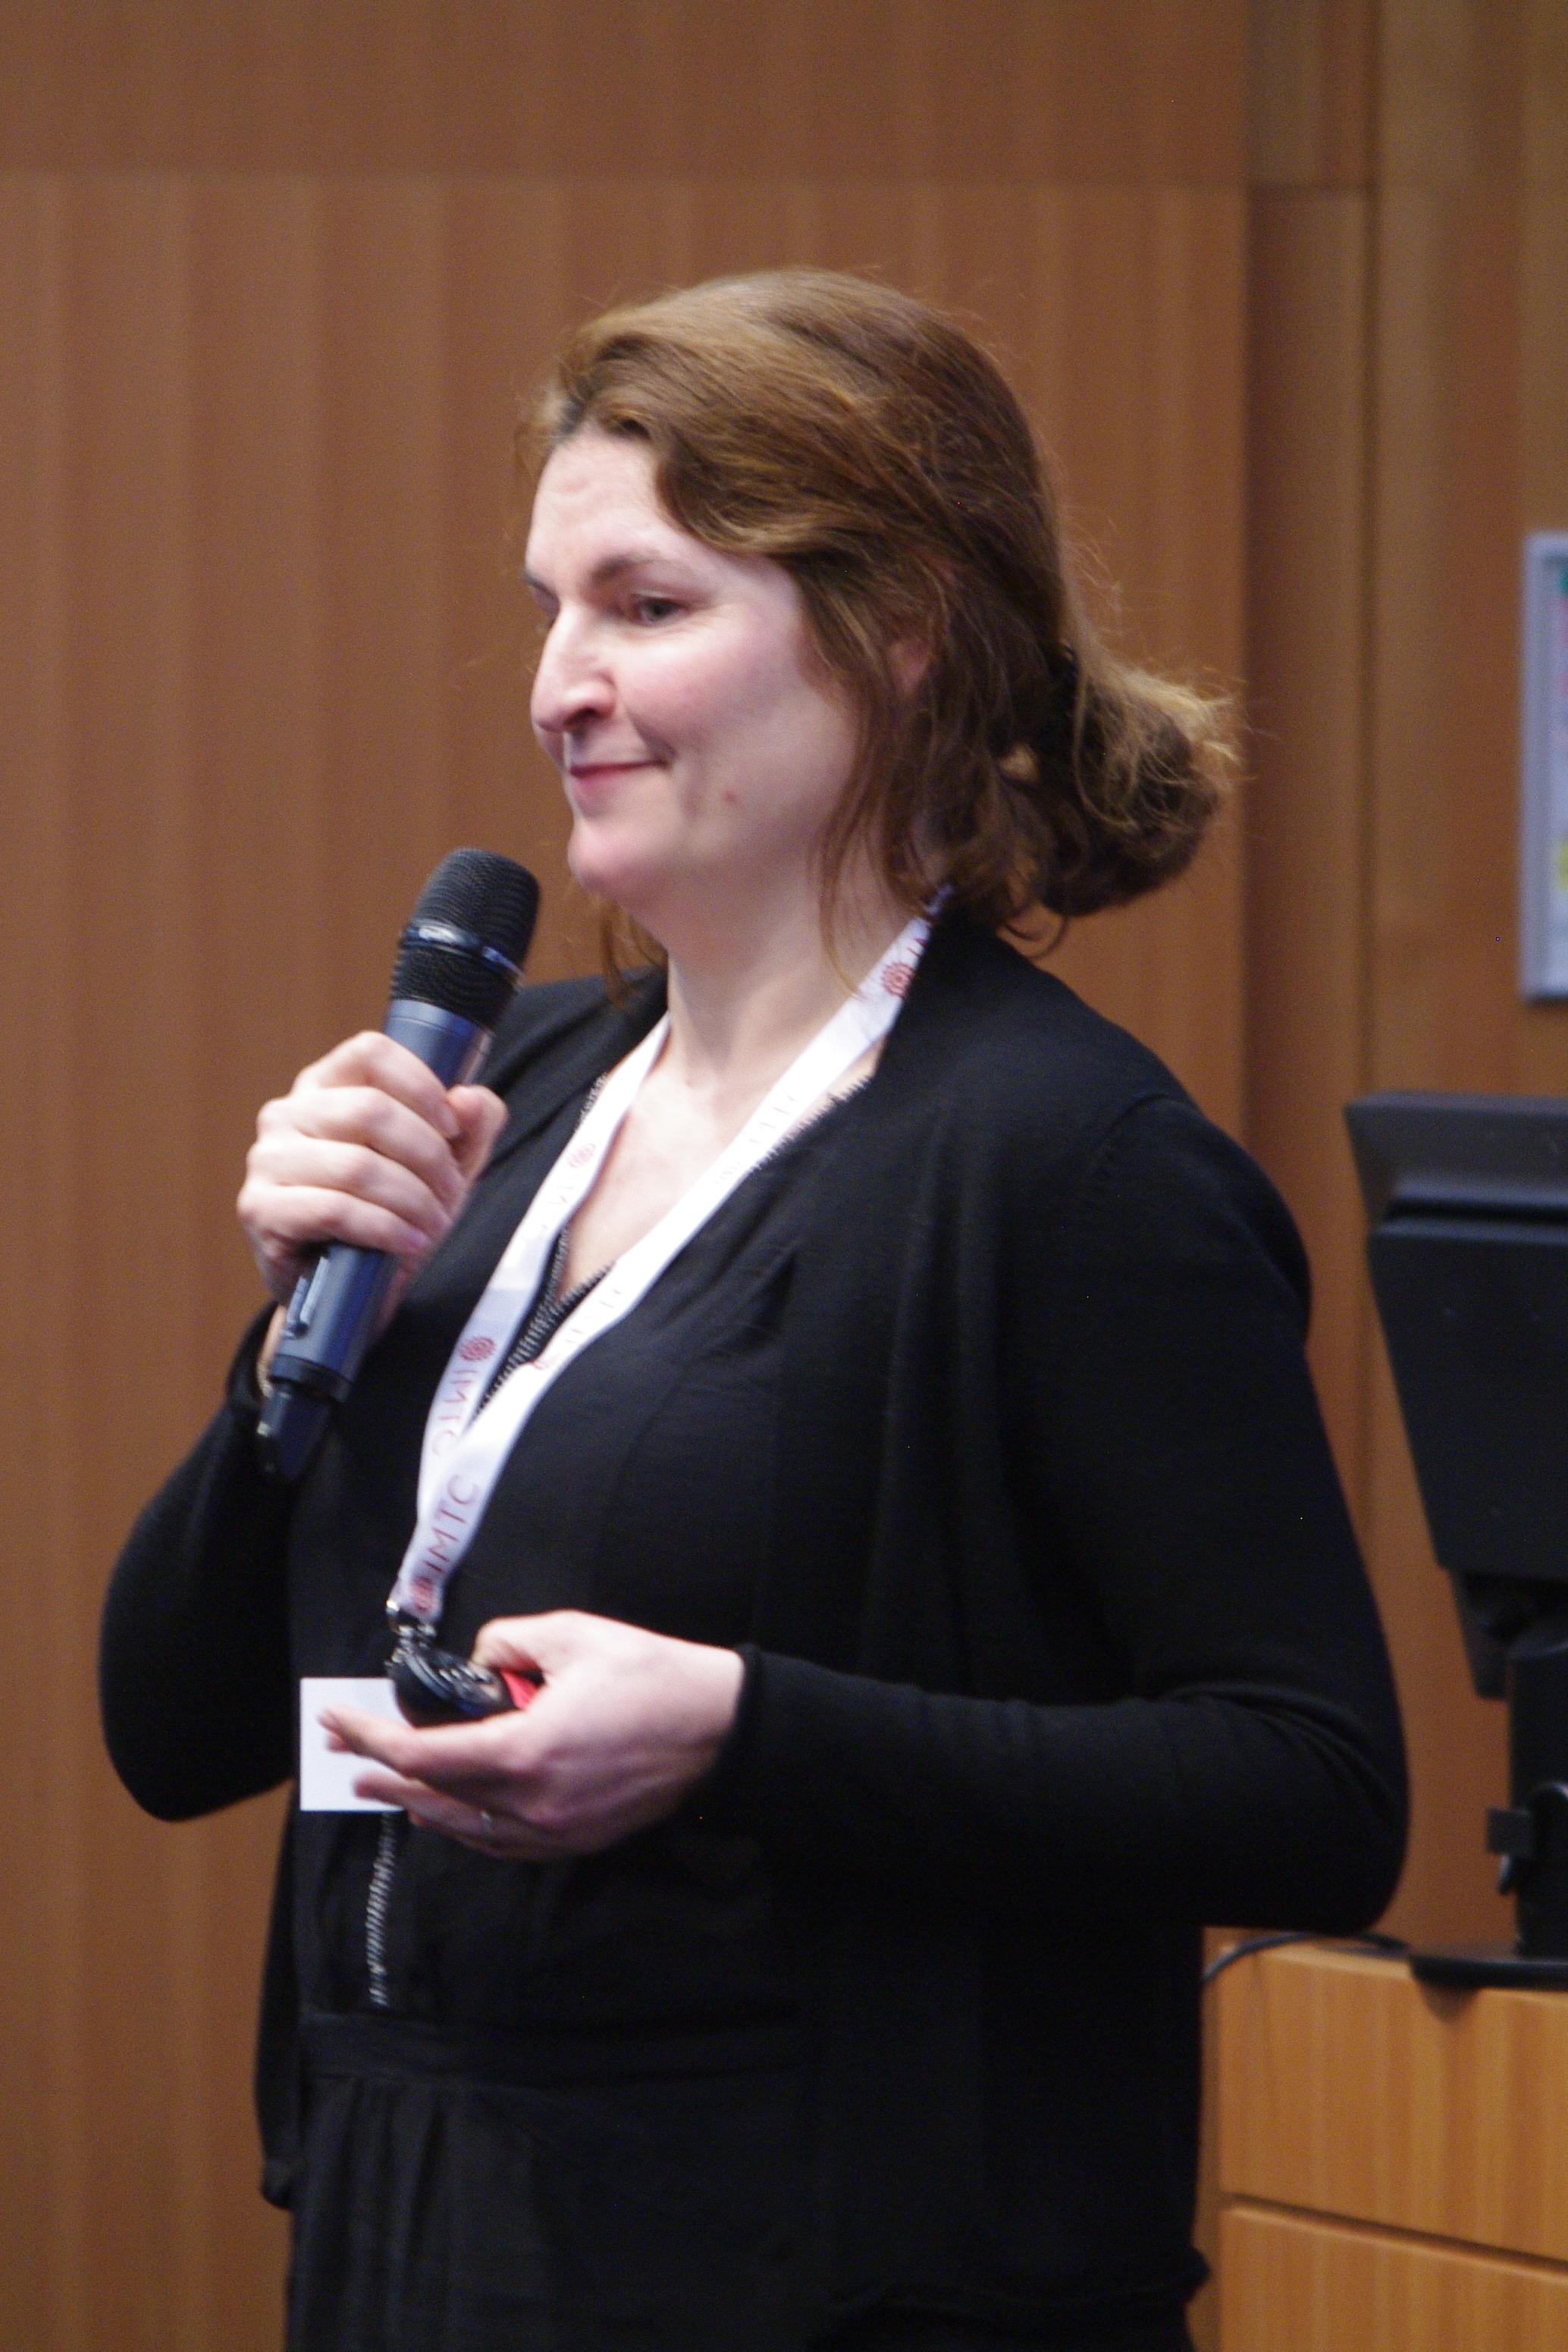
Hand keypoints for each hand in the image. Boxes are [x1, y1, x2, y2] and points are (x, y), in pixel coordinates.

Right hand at [238, 1031, 507, 1330]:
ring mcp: (268, 1160)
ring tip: (432, 1224)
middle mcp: (287, 1113)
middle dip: (426, 1156)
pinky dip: (382, 1228)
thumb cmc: (393, 1213)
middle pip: (370, 1110)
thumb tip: (470, 1099)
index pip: (370, 1053)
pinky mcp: (260, 1209)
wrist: (349, 1291)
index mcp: (327, 1085)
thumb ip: (472, 1126)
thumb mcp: (447, 1166)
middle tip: (449, 1192)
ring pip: (356, 1165)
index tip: (452, 1127)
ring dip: (411, 1199)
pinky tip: (406, 1243)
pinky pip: (333, 1209)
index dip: (420, 1084)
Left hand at [320, 1610, 745, 1858]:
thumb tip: (478, 1663)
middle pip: (433, 1798)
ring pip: (464, 1828)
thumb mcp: (572, 1635)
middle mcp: (532, 1803)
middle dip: (382, 1772)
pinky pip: (501, 1843)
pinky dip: (465, 1824)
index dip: (371, 1737)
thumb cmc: (652, 1677)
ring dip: (418, 1803)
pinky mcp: (576, 1841)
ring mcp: (555, 1831)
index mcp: (525, 1751)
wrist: (721, 1728)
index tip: (340, 1719)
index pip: (422, 1755)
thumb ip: (507, 1643)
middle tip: (345, 1752)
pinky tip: (451, 1809)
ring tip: (385, 1783)